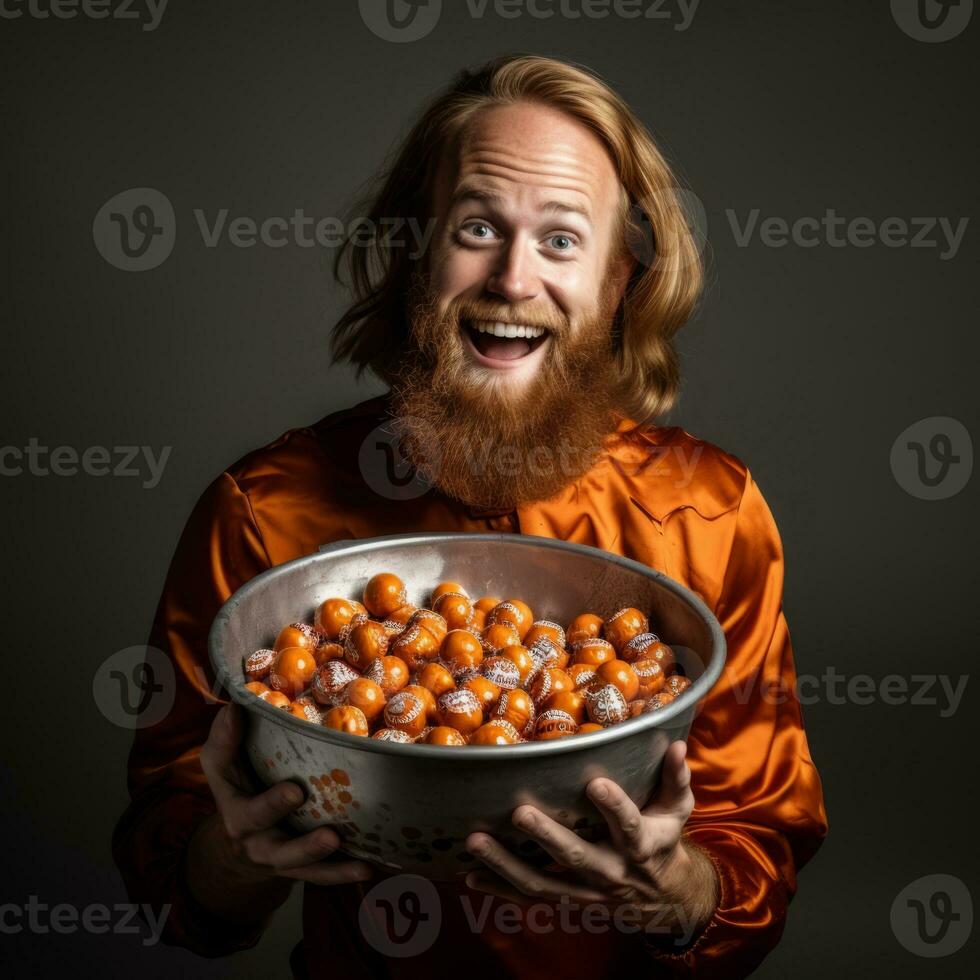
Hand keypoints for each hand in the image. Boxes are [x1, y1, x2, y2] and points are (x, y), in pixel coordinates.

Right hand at [189, 702, 372, 921]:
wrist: (237, 838)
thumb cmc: (236, 785)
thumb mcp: (221, 764)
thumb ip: (225, 740)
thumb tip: (235, 708)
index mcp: (240, 816)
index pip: (251, 812)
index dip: (272, 805)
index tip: (295, 792)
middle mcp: (260, 843)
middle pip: (281, 851)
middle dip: (304, 846)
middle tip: (329, 834)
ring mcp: (283, 859)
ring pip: (305, 868)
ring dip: (331, 864)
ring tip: (359, 859)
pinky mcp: (303, 868)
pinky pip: (323, 874)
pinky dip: (344, 872)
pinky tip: (369, 867)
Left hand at [464, 740, 718, 943]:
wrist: (664, 898)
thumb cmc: (663, 838)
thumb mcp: (677, 809)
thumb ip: (676, 777)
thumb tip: (676, 745)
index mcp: (641, 844)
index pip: (629, 825)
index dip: (614, 806)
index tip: (596, 783)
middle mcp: (611, 870)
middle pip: (578, 856)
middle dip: (548, 836)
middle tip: (520, 812)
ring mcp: (585, 891)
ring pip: (543, 882)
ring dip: (507, 865)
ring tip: (476, 841)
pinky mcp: (567, 901)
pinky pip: (529, 899)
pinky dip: (499, 889)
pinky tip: (470, 875)